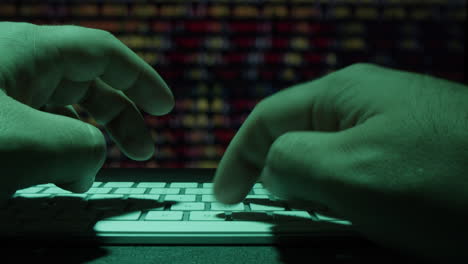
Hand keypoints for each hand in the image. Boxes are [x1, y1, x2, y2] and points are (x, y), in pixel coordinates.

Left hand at [0, 22, 173, 198]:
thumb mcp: (30, 143)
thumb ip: (82, 147)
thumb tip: (90, 160)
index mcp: (29, 51)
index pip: (104, 54)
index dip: (142, 80)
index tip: (165, 107)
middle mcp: (13, 64)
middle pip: (87, 84)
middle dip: (121, 120)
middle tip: (143, 151)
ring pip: (58, 111)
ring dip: (84, 144)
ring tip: (88, 176)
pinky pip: (32, 130)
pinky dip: (53, 154)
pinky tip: (54, 177)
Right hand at [213, 63, 467, 261]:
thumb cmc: (442, 181)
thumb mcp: (348, 172)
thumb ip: (292, 161)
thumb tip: (273, 166)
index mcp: (343, 94)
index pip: (266, 120)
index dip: (236, 158)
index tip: (223, 198)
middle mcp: (366, 102)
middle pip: (298, 135)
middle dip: (277, 174)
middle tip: (270, 213)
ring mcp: (395, 127)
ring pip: (331, 159)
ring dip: (315, 190)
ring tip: (318, 218)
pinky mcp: (417, 155)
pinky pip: (364, 174)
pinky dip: (349, 197)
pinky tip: (361, 215)